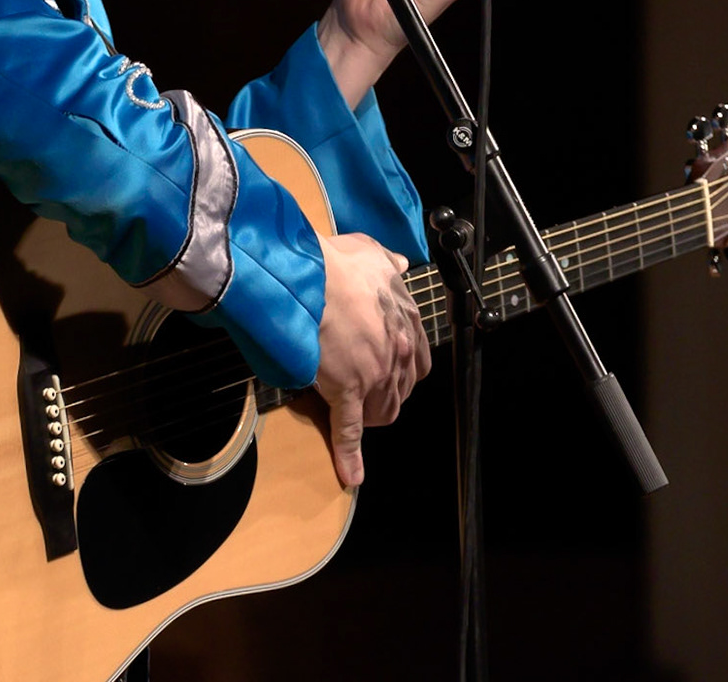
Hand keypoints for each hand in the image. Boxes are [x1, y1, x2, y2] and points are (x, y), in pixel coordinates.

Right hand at [313, 230, 432, 487]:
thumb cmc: (335, 261)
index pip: (416, 360)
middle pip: (401, 388)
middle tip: (364, 390)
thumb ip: (387, 263)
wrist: (310, 276)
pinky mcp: (348, 392)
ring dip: (369, 416)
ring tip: (352, 415)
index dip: (401, 370)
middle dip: (386, 393)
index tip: (387, 370)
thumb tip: (397, 264)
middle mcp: (397, 349)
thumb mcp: (371, 253)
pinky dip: (349, 454)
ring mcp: (374, 374)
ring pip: (381, 410)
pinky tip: (351, 474)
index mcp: (406, 320)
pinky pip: (349, 429)